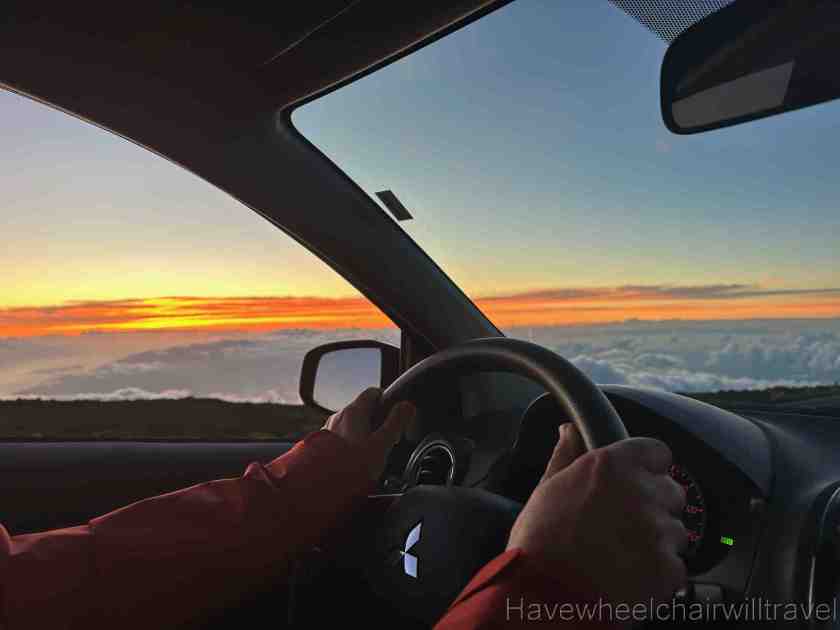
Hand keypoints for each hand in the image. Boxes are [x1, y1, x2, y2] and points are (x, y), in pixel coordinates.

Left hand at [323, 387, 415, 480]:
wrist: (322, 486)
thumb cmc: (351, 466)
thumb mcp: (382, 444)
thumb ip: (396, 423)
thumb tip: (407, 406)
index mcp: (354, 411)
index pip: (373, 393)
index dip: (387, 400)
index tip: (396, 414)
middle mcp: (338, 417)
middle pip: (363, 410)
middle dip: (377, 421)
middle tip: (388, 439)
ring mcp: (328, 430)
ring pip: (352, 425)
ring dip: (364, 434)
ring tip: (373, 454)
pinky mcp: (322, 446)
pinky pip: (341, 439)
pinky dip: (351, 445)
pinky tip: (356, 462)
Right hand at [507, 423, 687, 603]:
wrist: (544, 596)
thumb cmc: (539, 542)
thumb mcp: (547, 489)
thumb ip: (566, 456)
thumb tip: (568, 430)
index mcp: (612, 465)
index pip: (658, 452)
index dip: (649, 468)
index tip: (637, 481)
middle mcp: (641, 491)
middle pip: (672, 491)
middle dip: (655, 506)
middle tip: (624, 525)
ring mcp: (658, 530)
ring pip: (677, 531)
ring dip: (658, 542)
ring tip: (622, 555)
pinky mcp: (668, 568)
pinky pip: (676, 566)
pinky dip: (659, 574)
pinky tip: (629, 576)